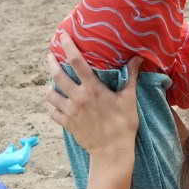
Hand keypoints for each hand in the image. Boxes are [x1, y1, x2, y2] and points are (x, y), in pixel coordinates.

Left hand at [46, 32, 141, 155]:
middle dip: (51, 63)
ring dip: (50, 86)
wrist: (112, 152)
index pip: (76, 62)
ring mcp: (70, 112)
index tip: (62, 35)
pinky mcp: (67, 124)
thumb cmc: (123, 125)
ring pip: (50, 94)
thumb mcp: (129, 99)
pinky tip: (58, 105)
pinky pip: (53, 112)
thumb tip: (138, 58)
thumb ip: (130, 77)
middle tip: (50, 55)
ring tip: (53, 82)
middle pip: (57, 75)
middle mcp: (78, 98)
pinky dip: (54, 107)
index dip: (67, 46)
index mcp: (92, 89)